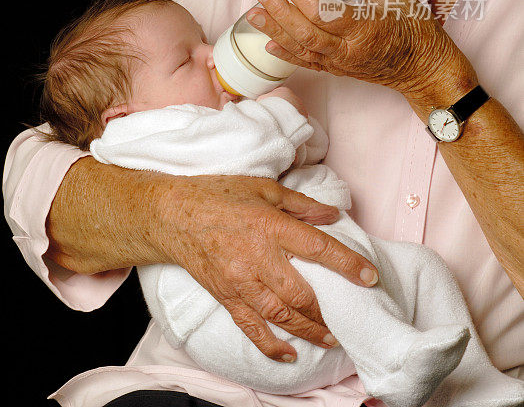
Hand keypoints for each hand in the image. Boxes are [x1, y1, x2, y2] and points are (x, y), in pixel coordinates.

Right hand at [158, 173, 378, 360]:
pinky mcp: (226, 296)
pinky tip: (289, 354)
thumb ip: (300, 204)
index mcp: (269, 225)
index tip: (370, 277)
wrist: (172, 213)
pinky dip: (271, 345)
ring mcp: (240, 281)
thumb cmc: (219, 194)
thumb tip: (333, 215)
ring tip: (331, 337)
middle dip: (329, 310)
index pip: (317, 248)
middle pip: (302, 293)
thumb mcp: (262, 187)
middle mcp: (257, 257)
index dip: (347, 264)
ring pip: (281, 315)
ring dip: (309, 330)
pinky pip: (251, 327)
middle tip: (352, 318)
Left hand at [247, 0, 476, 110]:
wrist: (422, 68)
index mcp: (367, 26)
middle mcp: (350, 49)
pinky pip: (306, 64)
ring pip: (301, 48)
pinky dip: (285, 53)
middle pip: (306, 31)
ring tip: (253, 12)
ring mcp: (341, 64)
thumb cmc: (413, 27)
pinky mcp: (337, 71)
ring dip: (274, 30)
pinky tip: (267, 42)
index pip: (325, 11)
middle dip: (278, 10)